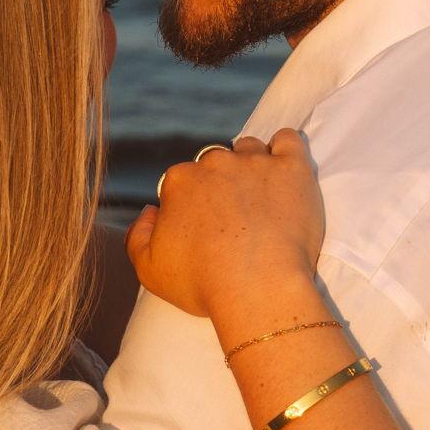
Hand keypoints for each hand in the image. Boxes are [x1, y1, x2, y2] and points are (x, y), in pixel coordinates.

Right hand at [126, 130, 324, 320]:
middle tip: (236, 217)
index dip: (194, 204)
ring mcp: (255, 162)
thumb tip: (149, 211)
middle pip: (216, 162)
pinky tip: (284, 168)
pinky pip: (288, 140)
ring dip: (252, 165)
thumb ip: (137, 236)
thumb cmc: (205, 285)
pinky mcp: (291, 167)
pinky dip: (285, 148)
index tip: (206, 227)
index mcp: (179, 181)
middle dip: (222, 183)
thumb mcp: (150, 271)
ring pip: (250, 149)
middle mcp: (214, 162)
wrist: (258, 290)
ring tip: (262, 198)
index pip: (184, 180)